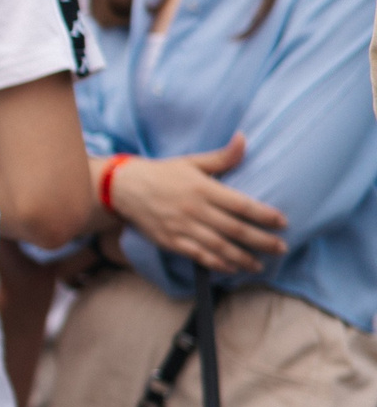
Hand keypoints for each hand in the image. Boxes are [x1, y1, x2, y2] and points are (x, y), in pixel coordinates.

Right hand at [108, 135, 287, 272]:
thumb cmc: (162, 173)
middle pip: (235, 229)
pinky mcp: (170, 240)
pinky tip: (231, 268)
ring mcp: (182, 227)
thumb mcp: (191, 162)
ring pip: (219, 246)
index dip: (264, 215)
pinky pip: (197, 255)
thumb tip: (244, 138)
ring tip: (260, 265)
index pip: (241, 204)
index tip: (282, 222)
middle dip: (261, 240)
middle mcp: (194, 209)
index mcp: (203, 188)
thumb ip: (222, 157)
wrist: (123, 187)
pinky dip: (216, 263)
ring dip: (242, 257)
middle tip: (281, 248)